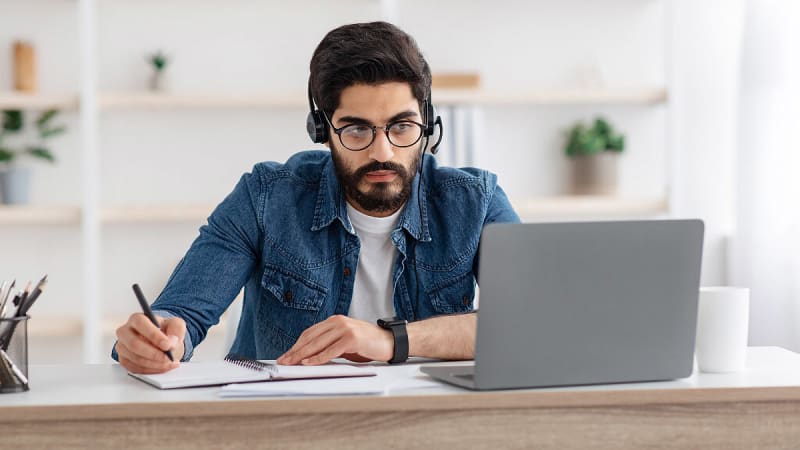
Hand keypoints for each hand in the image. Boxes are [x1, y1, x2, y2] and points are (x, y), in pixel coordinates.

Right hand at [115, 313, 184, 373]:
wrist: (161, 342)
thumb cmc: (165, 330)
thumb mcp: (175, 324)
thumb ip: (176, 329)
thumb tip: (171, 341)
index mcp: (136, 319)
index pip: (140, 323)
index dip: (153, 335)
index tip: (167, 345)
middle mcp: (125, 332)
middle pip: (134, 344)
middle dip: (153, 353)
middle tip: (168, 357)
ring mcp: (122, 347)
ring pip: (135, 358)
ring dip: (154, 364)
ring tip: (169, 362)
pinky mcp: (124, 360)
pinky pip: (135, 368)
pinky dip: (151, 370)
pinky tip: (162, 367)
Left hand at [277, 315, 392, 365]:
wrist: (389, 342)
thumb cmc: (367, 344)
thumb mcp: (344, 342)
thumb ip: (328, 345)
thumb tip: (308, 357)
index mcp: (334, 321)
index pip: (309, 333)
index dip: (296, 345)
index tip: (286, 355)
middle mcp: (338, 322)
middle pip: (311, 338)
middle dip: (295, 351)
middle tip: (284, 361)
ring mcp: (345, 329)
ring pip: (318, 343)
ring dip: (302, 355)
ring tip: (291, 363)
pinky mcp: (352, 338)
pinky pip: (331, 350)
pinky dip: (318, 358)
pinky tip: (308, 363)